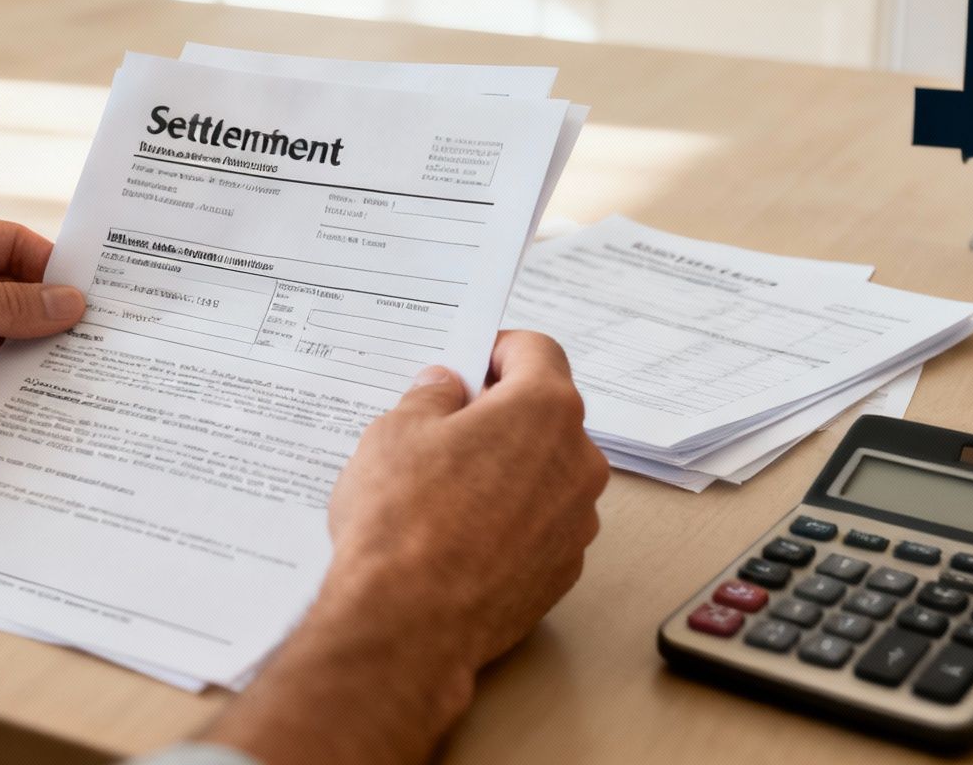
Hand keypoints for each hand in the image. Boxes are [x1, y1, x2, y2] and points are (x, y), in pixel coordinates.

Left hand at [0, 208, 85, 481]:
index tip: (98, 295)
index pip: (7, 245)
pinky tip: (33, 413)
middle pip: (5, 300)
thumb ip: (4, 306)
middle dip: (44, 323)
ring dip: (23, 366)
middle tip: (102, 345)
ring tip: (78, 383)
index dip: (51, 268)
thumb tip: (70, 303)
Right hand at [201, 330, 607, 764]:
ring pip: (544, 473)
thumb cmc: (403, 521)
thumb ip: (430, 397)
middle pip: (544, 414)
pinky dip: (509, 521)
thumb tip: (444, 388)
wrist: (409, 623)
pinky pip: (539, 525)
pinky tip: (458, 536)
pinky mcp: (562, 571)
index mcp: (544, 410)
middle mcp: (577, 462)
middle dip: (498, 414)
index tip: (468, 362)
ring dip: (505, 470)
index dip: (496, 350)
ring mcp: (576, 522)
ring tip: (443, 491)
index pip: (537, 351)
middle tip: (442, 428)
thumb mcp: (395, 432)